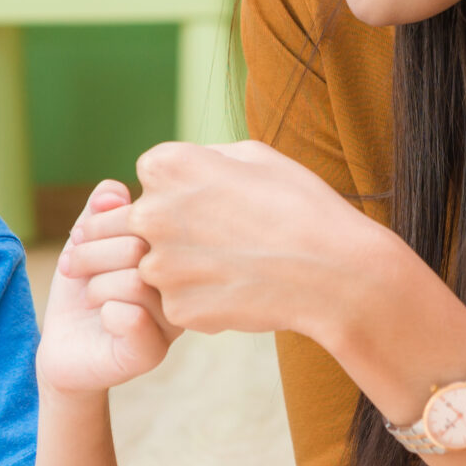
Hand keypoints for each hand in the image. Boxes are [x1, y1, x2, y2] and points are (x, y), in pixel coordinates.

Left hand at [41, 181, 177, 393]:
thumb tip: (113, 193)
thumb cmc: (86, 290)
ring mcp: (172, 322)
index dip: (104, 222)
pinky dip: (106, 311)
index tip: (79, 236)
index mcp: (174, 255)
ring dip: (96, 285)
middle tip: (73, 266)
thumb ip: (101, 212)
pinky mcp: (151, 353)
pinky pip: (133, 318)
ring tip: (89, 296)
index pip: (149, 218)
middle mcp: (183, 288)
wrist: (65, 349)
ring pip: (137, 281)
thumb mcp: (89, 242)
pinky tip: (103, 318)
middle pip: (141, 247)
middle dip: (93, 253)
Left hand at [86, 141, 388, 341]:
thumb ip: (202, 158)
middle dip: (154, 233)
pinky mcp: (177, 309)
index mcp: (167, 166)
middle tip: (202, 242)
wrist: (336, 272)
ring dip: (177, 271)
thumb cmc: (302, 206)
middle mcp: (151, 213)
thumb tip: (180, 168)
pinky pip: (176, 303)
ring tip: (229, 267)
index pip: (147, 178)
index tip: (208, 201)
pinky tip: (237, 291)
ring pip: (151, 269)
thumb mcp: (254, 156)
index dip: (176, 190)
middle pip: (128, 226)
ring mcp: (161, 266)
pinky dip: (199, 301)